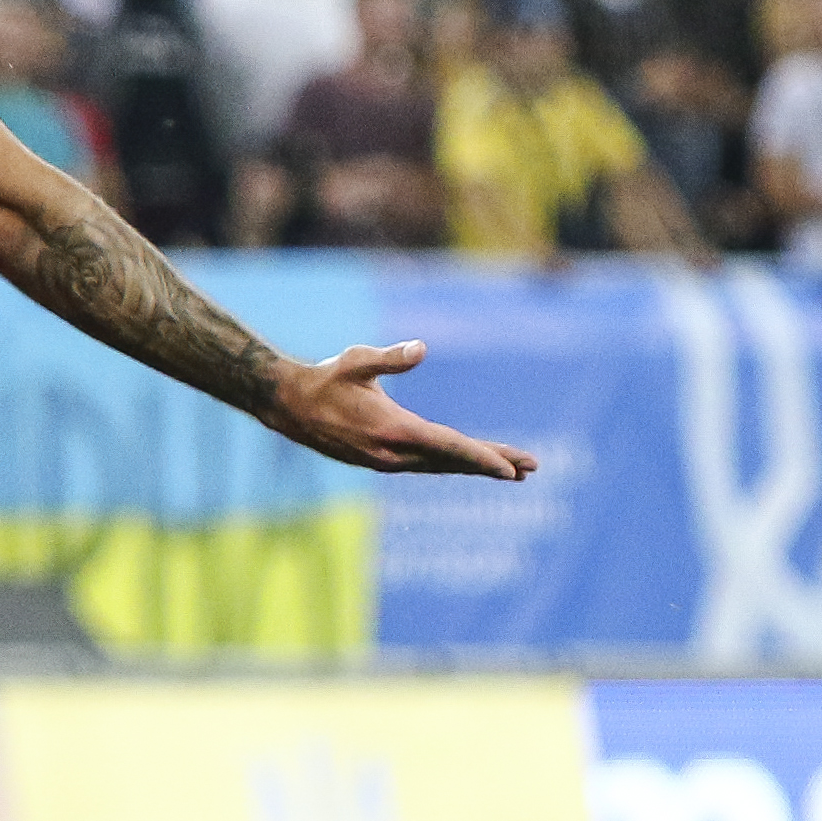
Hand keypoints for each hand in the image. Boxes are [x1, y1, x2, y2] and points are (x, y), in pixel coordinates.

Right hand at [264, 341, 539, 479]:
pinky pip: (428, 466)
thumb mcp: (356, 360)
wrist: (289, 407)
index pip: (449, 447)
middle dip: (494, 464)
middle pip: (454, 461)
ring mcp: (387, 462)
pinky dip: (454, 465)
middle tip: (532, 469)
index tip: (513, 468)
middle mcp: (393, 454)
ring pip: (442, 466)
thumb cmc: (326, 378)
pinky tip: (468, 463)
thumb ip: (390, 357)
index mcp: (392, 430)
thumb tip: (422, 349)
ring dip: (477, 467)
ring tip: (514, 471)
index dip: (484, 457)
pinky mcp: (382, 462)